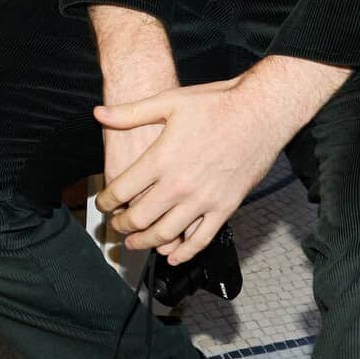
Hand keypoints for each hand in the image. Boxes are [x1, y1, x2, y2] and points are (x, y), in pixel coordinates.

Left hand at [95, 73, 284, 260]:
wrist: (261, 112)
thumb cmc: (217, 104)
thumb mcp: (169, 101)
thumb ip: (131, 112)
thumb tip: (99, 113)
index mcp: (162, 158)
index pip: (122, 190)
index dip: (106, 201)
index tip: (103, 204)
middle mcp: (179, 184)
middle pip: (139, 218)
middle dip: (122, 226)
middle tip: (116, 226)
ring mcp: (203, 199)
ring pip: (166, 234)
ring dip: (145, 242)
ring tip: (135, 242)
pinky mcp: (225, 207)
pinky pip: (201, 239)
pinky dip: (184, 253)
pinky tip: (173, 257)